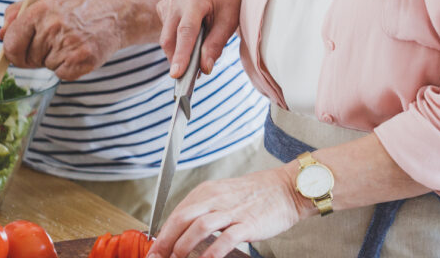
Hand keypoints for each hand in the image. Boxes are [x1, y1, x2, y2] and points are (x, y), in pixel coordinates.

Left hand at [0, 0, 130, 80]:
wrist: (116, 12)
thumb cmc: (80, 7)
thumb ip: (18, 13)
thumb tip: (1, 33)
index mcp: (40, 10)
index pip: (10, 43)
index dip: (12, 51)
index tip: (18, 51)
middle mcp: (52, 27)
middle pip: (26, 59)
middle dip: (36, 54)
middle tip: (54, 41)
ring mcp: (67, 45)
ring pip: (44, 67)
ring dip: (54, 59)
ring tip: (70, 42)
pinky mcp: (81, 60)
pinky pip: (61, 74)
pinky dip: (68, 68)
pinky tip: (78, 52)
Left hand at [147, 166, 309, 257]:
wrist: (286, 188)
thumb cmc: (255, 195)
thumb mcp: (223, 196)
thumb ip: (203, 211)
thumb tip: (182, 231)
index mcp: (207, 192)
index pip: (177, 213)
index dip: (162, 233)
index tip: (154, 249)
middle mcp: (216, 199)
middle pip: (182, 219)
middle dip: (165, 242)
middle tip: (157, 257)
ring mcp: (232, 211)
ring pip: (199, 227)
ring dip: (183, 246)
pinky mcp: (247, 224)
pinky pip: (225, 239)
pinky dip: (211, 253)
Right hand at [156, 0, 249, 78]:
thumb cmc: (232, 1)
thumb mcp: (230, 23)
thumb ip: (215, 45)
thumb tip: (204, 68)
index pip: (185, 32)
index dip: (181, 55)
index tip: (176, 75)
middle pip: (170, 38)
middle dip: (177, 59)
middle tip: (189, 77)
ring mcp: (168, 0)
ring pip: (167, 37)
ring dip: (179, 49)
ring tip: (199, 50)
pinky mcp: (164, 5)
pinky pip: (167, 30)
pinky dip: (177, 40)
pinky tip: (193, 35)